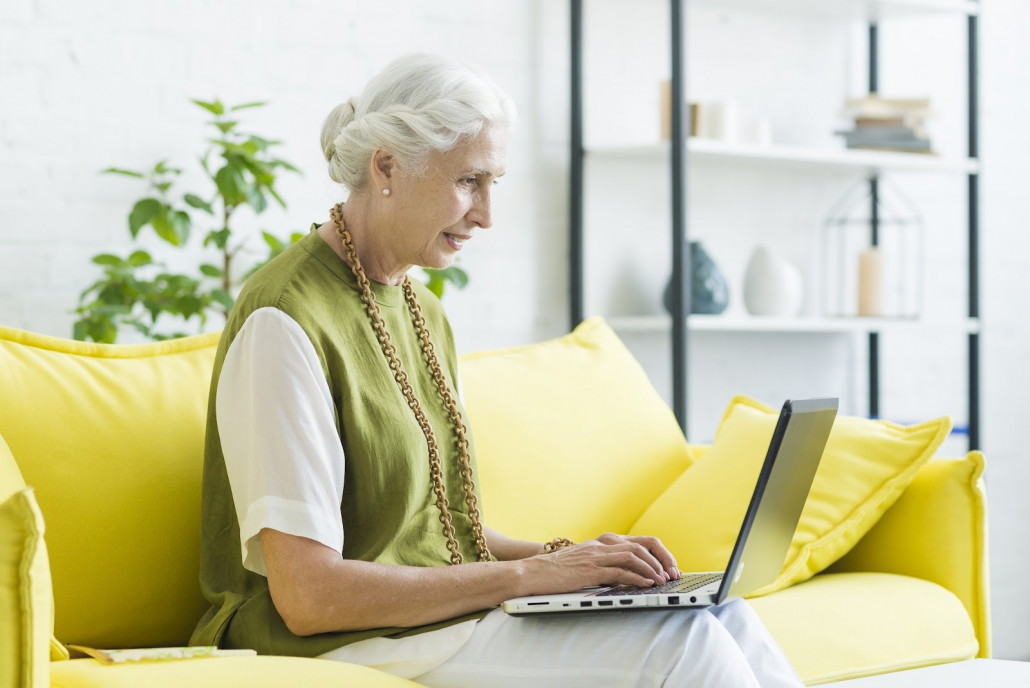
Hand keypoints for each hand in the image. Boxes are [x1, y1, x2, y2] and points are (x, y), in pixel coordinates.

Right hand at [520, 532, 680, 595]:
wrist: (529, 573)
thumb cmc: (553, 574)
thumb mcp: (581, 564)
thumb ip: (600, 566)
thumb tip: (624, 578)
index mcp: (600, 543)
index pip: (637, 542)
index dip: (657, 553)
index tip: (668, 567)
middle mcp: (600, 545)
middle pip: (641, 545)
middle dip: (662, 559)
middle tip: (673, 573)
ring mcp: (595, 556)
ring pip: (634, 556)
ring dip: (653, 569)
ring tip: (664, 580)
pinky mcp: (590, 570)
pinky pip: (620, 571)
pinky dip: (638, 577)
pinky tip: (647, 584)